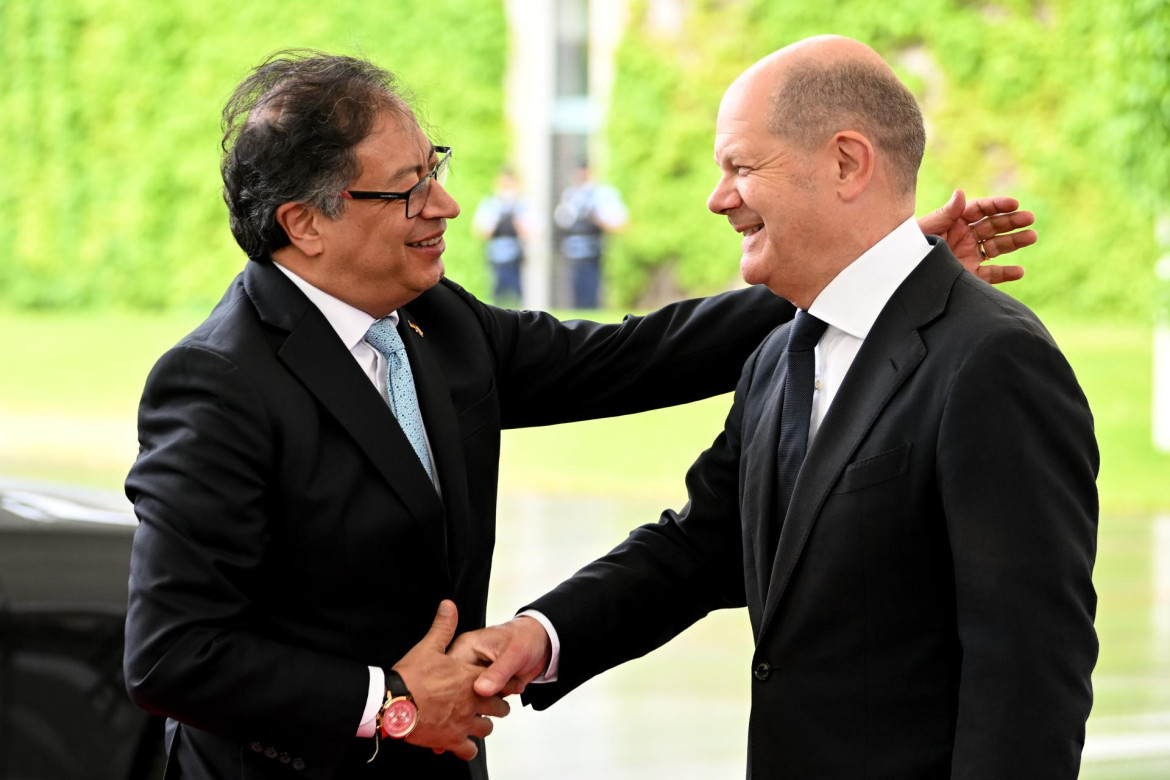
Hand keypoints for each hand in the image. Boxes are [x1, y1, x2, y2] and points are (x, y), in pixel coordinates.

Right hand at [392, 600, 510, 760]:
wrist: (393, 702)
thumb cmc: (411, 676)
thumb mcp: (428, 646)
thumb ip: (443, 627)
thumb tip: (448, 605)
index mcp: (469, 677)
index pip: (500, 679)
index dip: (506, 681)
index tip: (509, 682)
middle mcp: (471, 701)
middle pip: (499, 707)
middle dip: (498, 704)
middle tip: (494, 703)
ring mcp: (463, 723)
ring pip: (486, 728)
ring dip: (484, 725)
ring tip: (479, 722)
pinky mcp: (451, 740)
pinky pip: (468, 749)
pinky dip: (467, 748)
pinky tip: (464, 744)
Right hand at [449, 616, 551, 697]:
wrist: (541, 643)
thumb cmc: (525, 638)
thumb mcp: (514, 653)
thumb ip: (498, 672)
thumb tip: (481, 690)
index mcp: (466, 647)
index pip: (449, 671)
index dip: (457, 685)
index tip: (477, 692)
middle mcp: (466, 662)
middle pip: (458, 689)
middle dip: (481, 695)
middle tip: (503, 683)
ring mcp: (474, 676)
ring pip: (471, 700)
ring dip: (490, 700)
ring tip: (508, 684)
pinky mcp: (483, 687)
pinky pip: (482, 703)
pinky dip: (495, 703)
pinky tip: (508, 690)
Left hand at [918, 189, 1035, 283]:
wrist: (902, 274)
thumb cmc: (909, 247)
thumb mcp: (925, 229)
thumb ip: (945, 214)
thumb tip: (961, 193)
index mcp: (954, 221)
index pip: (980, 209)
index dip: (997, 205)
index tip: (1014, 204)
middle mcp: (964, 237)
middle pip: (993, 226)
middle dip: (1012, 221)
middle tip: (1029, 218)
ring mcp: (969, 256)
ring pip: (997, 247)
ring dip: (1015, 241)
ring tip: (1032, 236)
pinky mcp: (969, 275)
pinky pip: (991, 274)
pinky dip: (1005, 273)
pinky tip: (1019, 271)